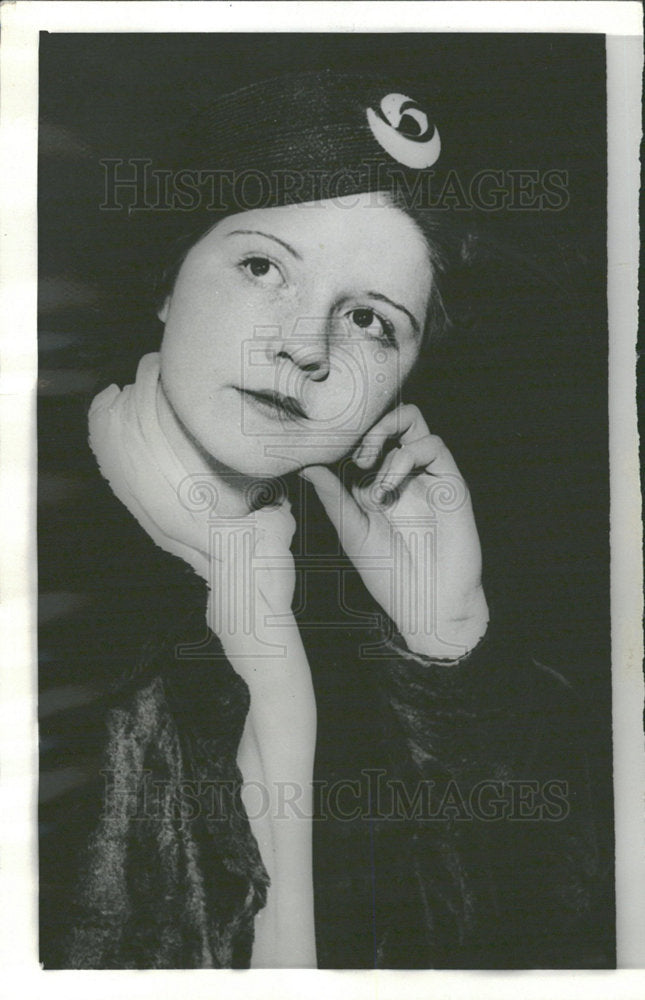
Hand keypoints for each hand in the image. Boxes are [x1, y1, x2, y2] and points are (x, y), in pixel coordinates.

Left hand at [300, 404, 488, 659]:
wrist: (429, 604)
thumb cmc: (390, 576)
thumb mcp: (352, 532)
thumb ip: (333, 497)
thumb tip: (307, 466)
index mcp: (375, 485)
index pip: (363, 441)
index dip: (348, 437)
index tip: (327, 451)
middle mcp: (401, 476)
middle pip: (390, 422)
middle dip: (368, 425)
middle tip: (354, 454)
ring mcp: (426, 477)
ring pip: (413, 423)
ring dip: (385, 432)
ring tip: (368, 464)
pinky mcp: (449, 482)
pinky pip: (433, 445)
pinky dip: (406, 456)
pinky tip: (390, 487)